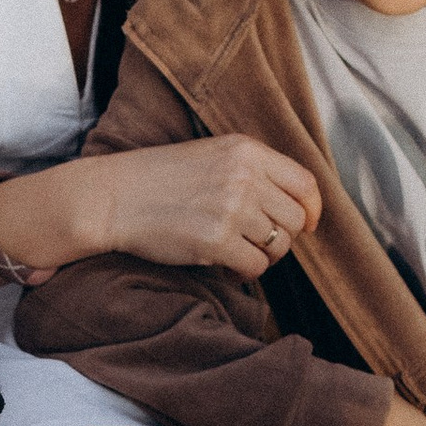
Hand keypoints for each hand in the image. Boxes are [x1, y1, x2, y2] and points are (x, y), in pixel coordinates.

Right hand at [88, 134, 323, 282]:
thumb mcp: (212, 156)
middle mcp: (244, 176)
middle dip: (282, 238)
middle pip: (295, 220)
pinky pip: (255, 267)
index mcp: (246, 151)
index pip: (305, 184)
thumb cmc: (160, 179)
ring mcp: (232, 209)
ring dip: (261, 257)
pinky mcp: (216, 241)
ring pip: (278, 246)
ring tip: (236, 254)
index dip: (312, 210)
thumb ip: (253, 172)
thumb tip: (297, 208)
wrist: (114, 198)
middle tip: (256, 244)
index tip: (307, 225)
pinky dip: (244, 274)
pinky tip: (225, 268)